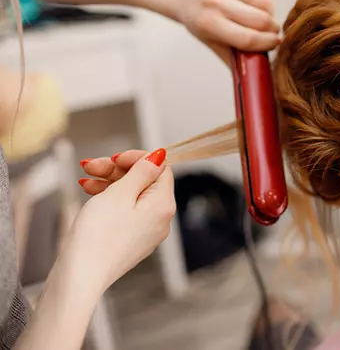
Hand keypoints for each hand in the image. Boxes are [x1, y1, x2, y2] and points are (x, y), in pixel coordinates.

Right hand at [60, 149, 174, 295]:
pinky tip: (89, 193)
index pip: (161, 169)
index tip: (114, 158)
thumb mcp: (120, 193)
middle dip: (117, 170)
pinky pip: (125, 211)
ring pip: (132, 195)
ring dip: (109, 182)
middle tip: (90, 166)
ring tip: (84, 180)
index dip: (138, 158)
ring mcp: (146, 231)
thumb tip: (161, 156)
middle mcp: (160, 219)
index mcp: (164, 205)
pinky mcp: (130, 240)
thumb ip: (142, 172)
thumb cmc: (98, 236)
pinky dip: (109, 199)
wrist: (80, 277)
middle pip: (145, 182)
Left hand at [173, 0, 280, 61]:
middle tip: (272, 31)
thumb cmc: (197, 19)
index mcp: (209, 23)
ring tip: (264, 15)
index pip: (248, 38)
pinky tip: (258, 1)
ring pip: (266, 0)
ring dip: (270, 11)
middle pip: (261, 19)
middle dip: (272, 28)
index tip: (275, 43)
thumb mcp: (210, 42)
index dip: (267, 43)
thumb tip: (258, 71)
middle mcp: (216, 1)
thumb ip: (234, 58)